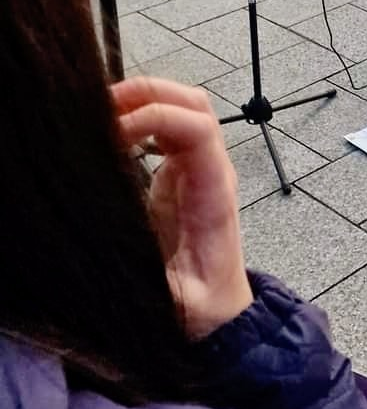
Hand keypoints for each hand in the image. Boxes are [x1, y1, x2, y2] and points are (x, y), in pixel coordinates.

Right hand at [112, 78, 252, 340]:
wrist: (223, 316)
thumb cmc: (204, 310)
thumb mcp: (178, 304)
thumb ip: (156, 285)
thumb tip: (120, 264)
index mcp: (214, 193)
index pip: (199, 130)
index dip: (158, 117)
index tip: (115, 132)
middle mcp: (213, 170)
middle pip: (196, 105)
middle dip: (151, 92)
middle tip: (101, 106)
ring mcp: (199, 168)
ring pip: (185, 109)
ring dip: (147, 98)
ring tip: (102, 112)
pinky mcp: (182, 174)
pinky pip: (169, 128)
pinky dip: (141, 116)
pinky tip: (111, 130)